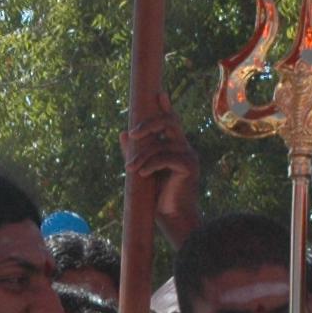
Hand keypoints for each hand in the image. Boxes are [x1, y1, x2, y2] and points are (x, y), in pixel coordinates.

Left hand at [124, 109, 203, 245]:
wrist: (172, 218)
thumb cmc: (158, 196)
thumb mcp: (142, 170)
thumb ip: (135, 153)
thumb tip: (122, 134)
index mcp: (175, 146)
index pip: (171, 121)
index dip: (166, 106)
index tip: (159, 94)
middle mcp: (184, 147)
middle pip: (169, 122)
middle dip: (149, 124)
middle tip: (132, 135)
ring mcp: (189, 156)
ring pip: (161, 144)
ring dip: (141, 156)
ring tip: (130, 169)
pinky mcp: (189, 167)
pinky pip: (165, 157)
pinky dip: (150, 164)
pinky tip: (142, 174)